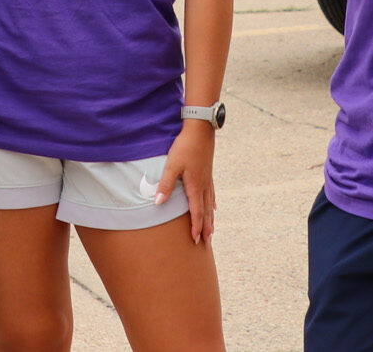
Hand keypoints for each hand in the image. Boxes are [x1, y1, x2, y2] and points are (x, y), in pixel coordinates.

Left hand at [156, 119, 216, 243]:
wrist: (200, 129)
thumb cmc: (185, 146)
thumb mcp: (172, 165)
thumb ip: (165, 184)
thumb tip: (158, 203)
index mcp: (195, 186)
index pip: (196, 212)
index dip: (195, 227)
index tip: (195, 240)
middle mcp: (203, 185)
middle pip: (206, 211)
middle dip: (205, 228)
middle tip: (206, 243)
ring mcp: (208, 179)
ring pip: (210, 204)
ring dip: (210, 219)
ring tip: (211, 231)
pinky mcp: (208, 172)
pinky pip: (212, 194)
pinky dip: (212, 204)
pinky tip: (214, 207)